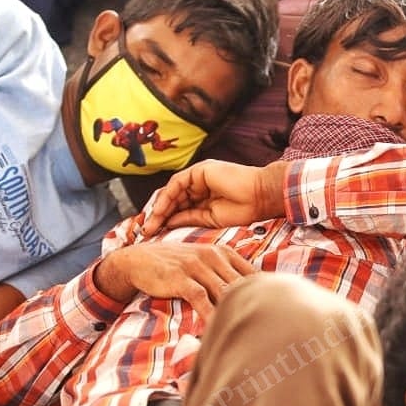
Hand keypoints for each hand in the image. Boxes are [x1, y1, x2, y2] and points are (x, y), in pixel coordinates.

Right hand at [93, 241, 255, 320]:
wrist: (138, 260)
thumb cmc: (176, 265)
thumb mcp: (204, 262)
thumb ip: (226, 274)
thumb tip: (252, 293)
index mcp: (223, 252)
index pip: (252, 273)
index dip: (266, 292)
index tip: (278, 310)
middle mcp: (213, 256)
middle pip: (242, 283)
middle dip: (255, 304)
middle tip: (269, 327)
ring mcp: (196, 266)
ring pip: (224, 291)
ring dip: (235, 311)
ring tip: (249, 332)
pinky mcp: (180, 277)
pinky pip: (201, 298)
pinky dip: (210, 314)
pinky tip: (218, 328)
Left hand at [141, 159, 287, 235]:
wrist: (260, 197)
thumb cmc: (244, 210)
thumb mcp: (210, 219)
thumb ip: (189, 218)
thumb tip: (168, 222)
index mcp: (204, 196)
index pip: (179, 207)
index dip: (166, 220)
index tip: (154, 234)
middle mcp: (199, 185)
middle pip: (172, 200)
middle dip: (158, 215)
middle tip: (145, 231)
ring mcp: (199, 177)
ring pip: (171, 192)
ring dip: (159, 209)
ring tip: (149, 225)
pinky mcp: (198, 171)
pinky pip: (176, 184)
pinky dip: (166, 198)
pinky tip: (159, 212)